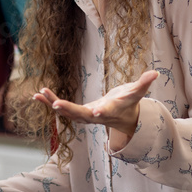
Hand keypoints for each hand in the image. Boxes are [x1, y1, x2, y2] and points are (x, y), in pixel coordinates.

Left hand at [33, 70, 157, 151]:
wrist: (120, 118)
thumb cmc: (128, 103)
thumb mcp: (136, 93)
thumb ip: (144, 84)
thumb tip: (156, 73)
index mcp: (109, 110)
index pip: (105, 112)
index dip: (101, 112)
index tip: (95, 111)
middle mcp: (94, 116)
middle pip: (80, 114)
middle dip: (68, 109)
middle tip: (56, 104)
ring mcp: (83, 116)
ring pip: (66, 112)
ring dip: (52, 103)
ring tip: (39, 93)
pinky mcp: (75, 112)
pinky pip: (60, 107)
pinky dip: (48, 101)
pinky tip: (36, 95)